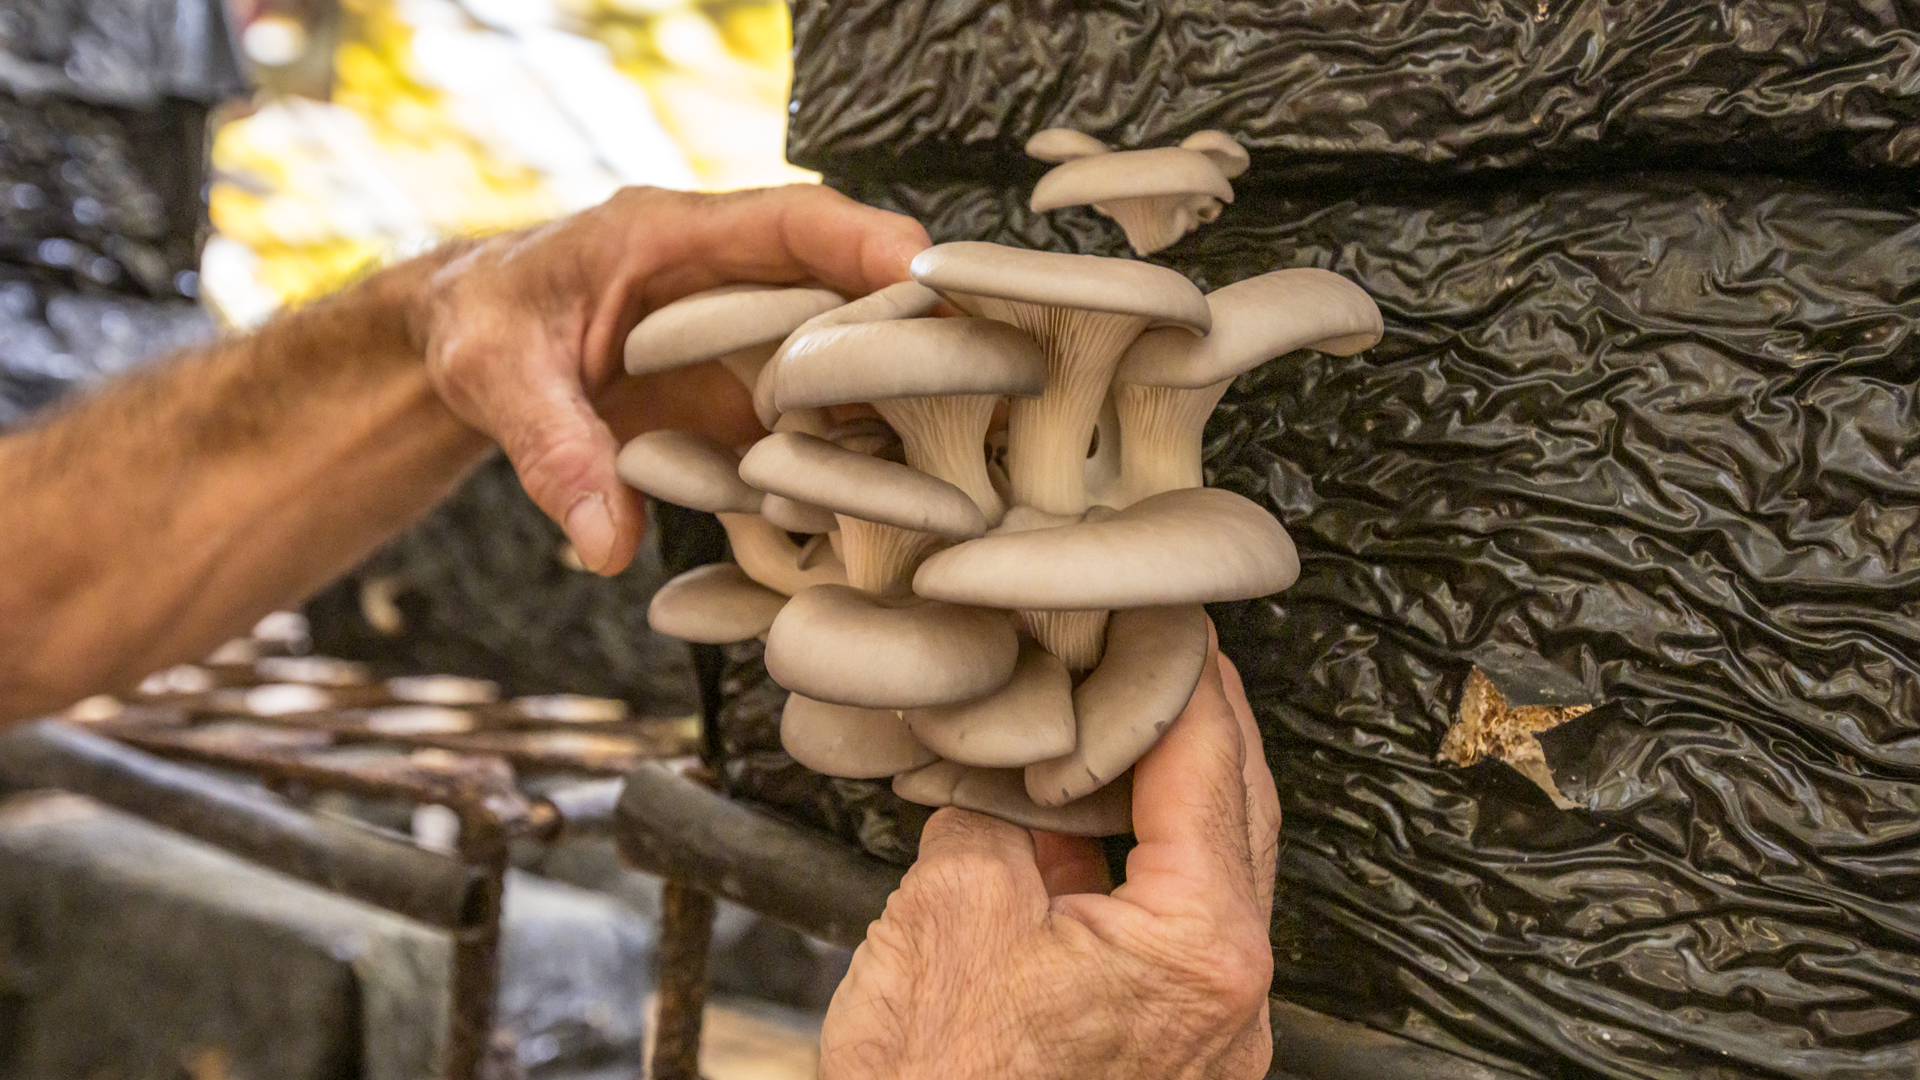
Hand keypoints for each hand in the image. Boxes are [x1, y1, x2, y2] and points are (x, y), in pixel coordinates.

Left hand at [410, 184, 929, 574]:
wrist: (470, 349)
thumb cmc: (483, 331)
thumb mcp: (496, 379)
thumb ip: (552, 450)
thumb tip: (605, 542)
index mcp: (669, 236)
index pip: (793, 221)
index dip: (870, 244)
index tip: (932, 276)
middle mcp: (729, 279)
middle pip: (850, 288)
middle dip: (920, 329)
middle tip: (986, 383)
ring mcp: (747, 338)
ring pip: (851, 356)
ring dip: (903, 402)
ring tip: (964, 457)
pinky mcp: (750, 394)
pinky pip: (821, 416)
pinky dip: (858, 453)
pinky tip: (896, 501)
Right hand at [821, 637, 1281, 1079]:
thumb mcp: (952, 909)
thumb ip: (998, 814)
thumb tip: (1006, 770)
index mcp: (1200, 944)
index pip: (1210, 764)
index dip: (1180, 671)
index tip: (1162, 613)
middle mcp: (1232, 995)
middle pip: (1235, 814)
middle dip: (1191, 722)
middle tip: (1150, 648)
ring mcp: (1210, 1034)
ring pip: (1207, 873)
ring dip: (1160, 793)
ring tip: (1101, 724)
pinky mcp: (1170, 1055)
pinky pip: (1170, 930)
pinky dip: (1131, 865)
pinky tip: (1073, 828)